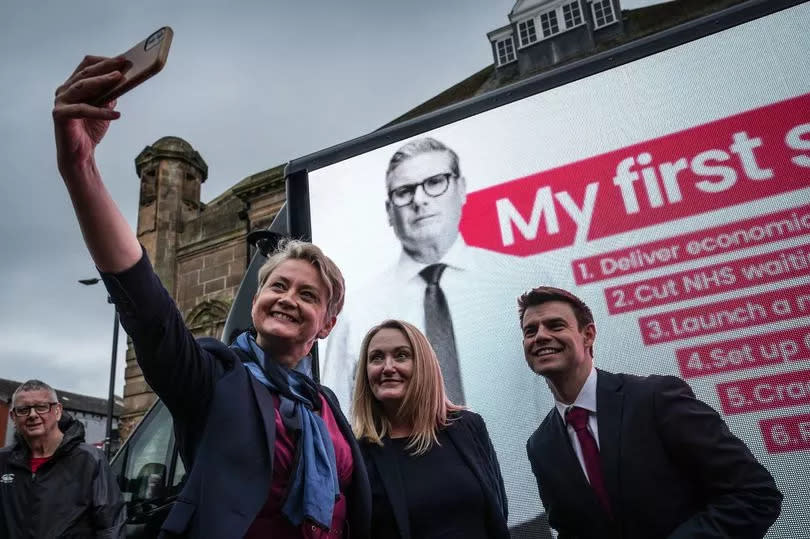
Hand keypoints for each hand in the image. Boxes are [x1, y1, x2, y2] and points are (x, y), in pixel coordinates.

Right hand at [53, 55, 127, 177]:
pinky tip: (116, 114)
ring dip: (102, 81)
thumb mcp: (105, 108)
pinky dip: (100, 112)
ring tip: (120, 79)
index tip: (122, 59)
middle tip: (123, 63)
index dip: (104, 60)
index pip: (87, 65)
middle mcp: (65, 90)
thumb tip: (124, 79)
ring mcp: (60, 101)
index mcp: (74, 85)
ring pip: (82, 86)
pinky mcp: (59, 115)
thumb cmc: (91, 130)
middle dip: (106, 66)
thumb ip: (110, 94)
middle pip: (86, 73)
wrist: (80, 154)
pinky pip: (82, 109)